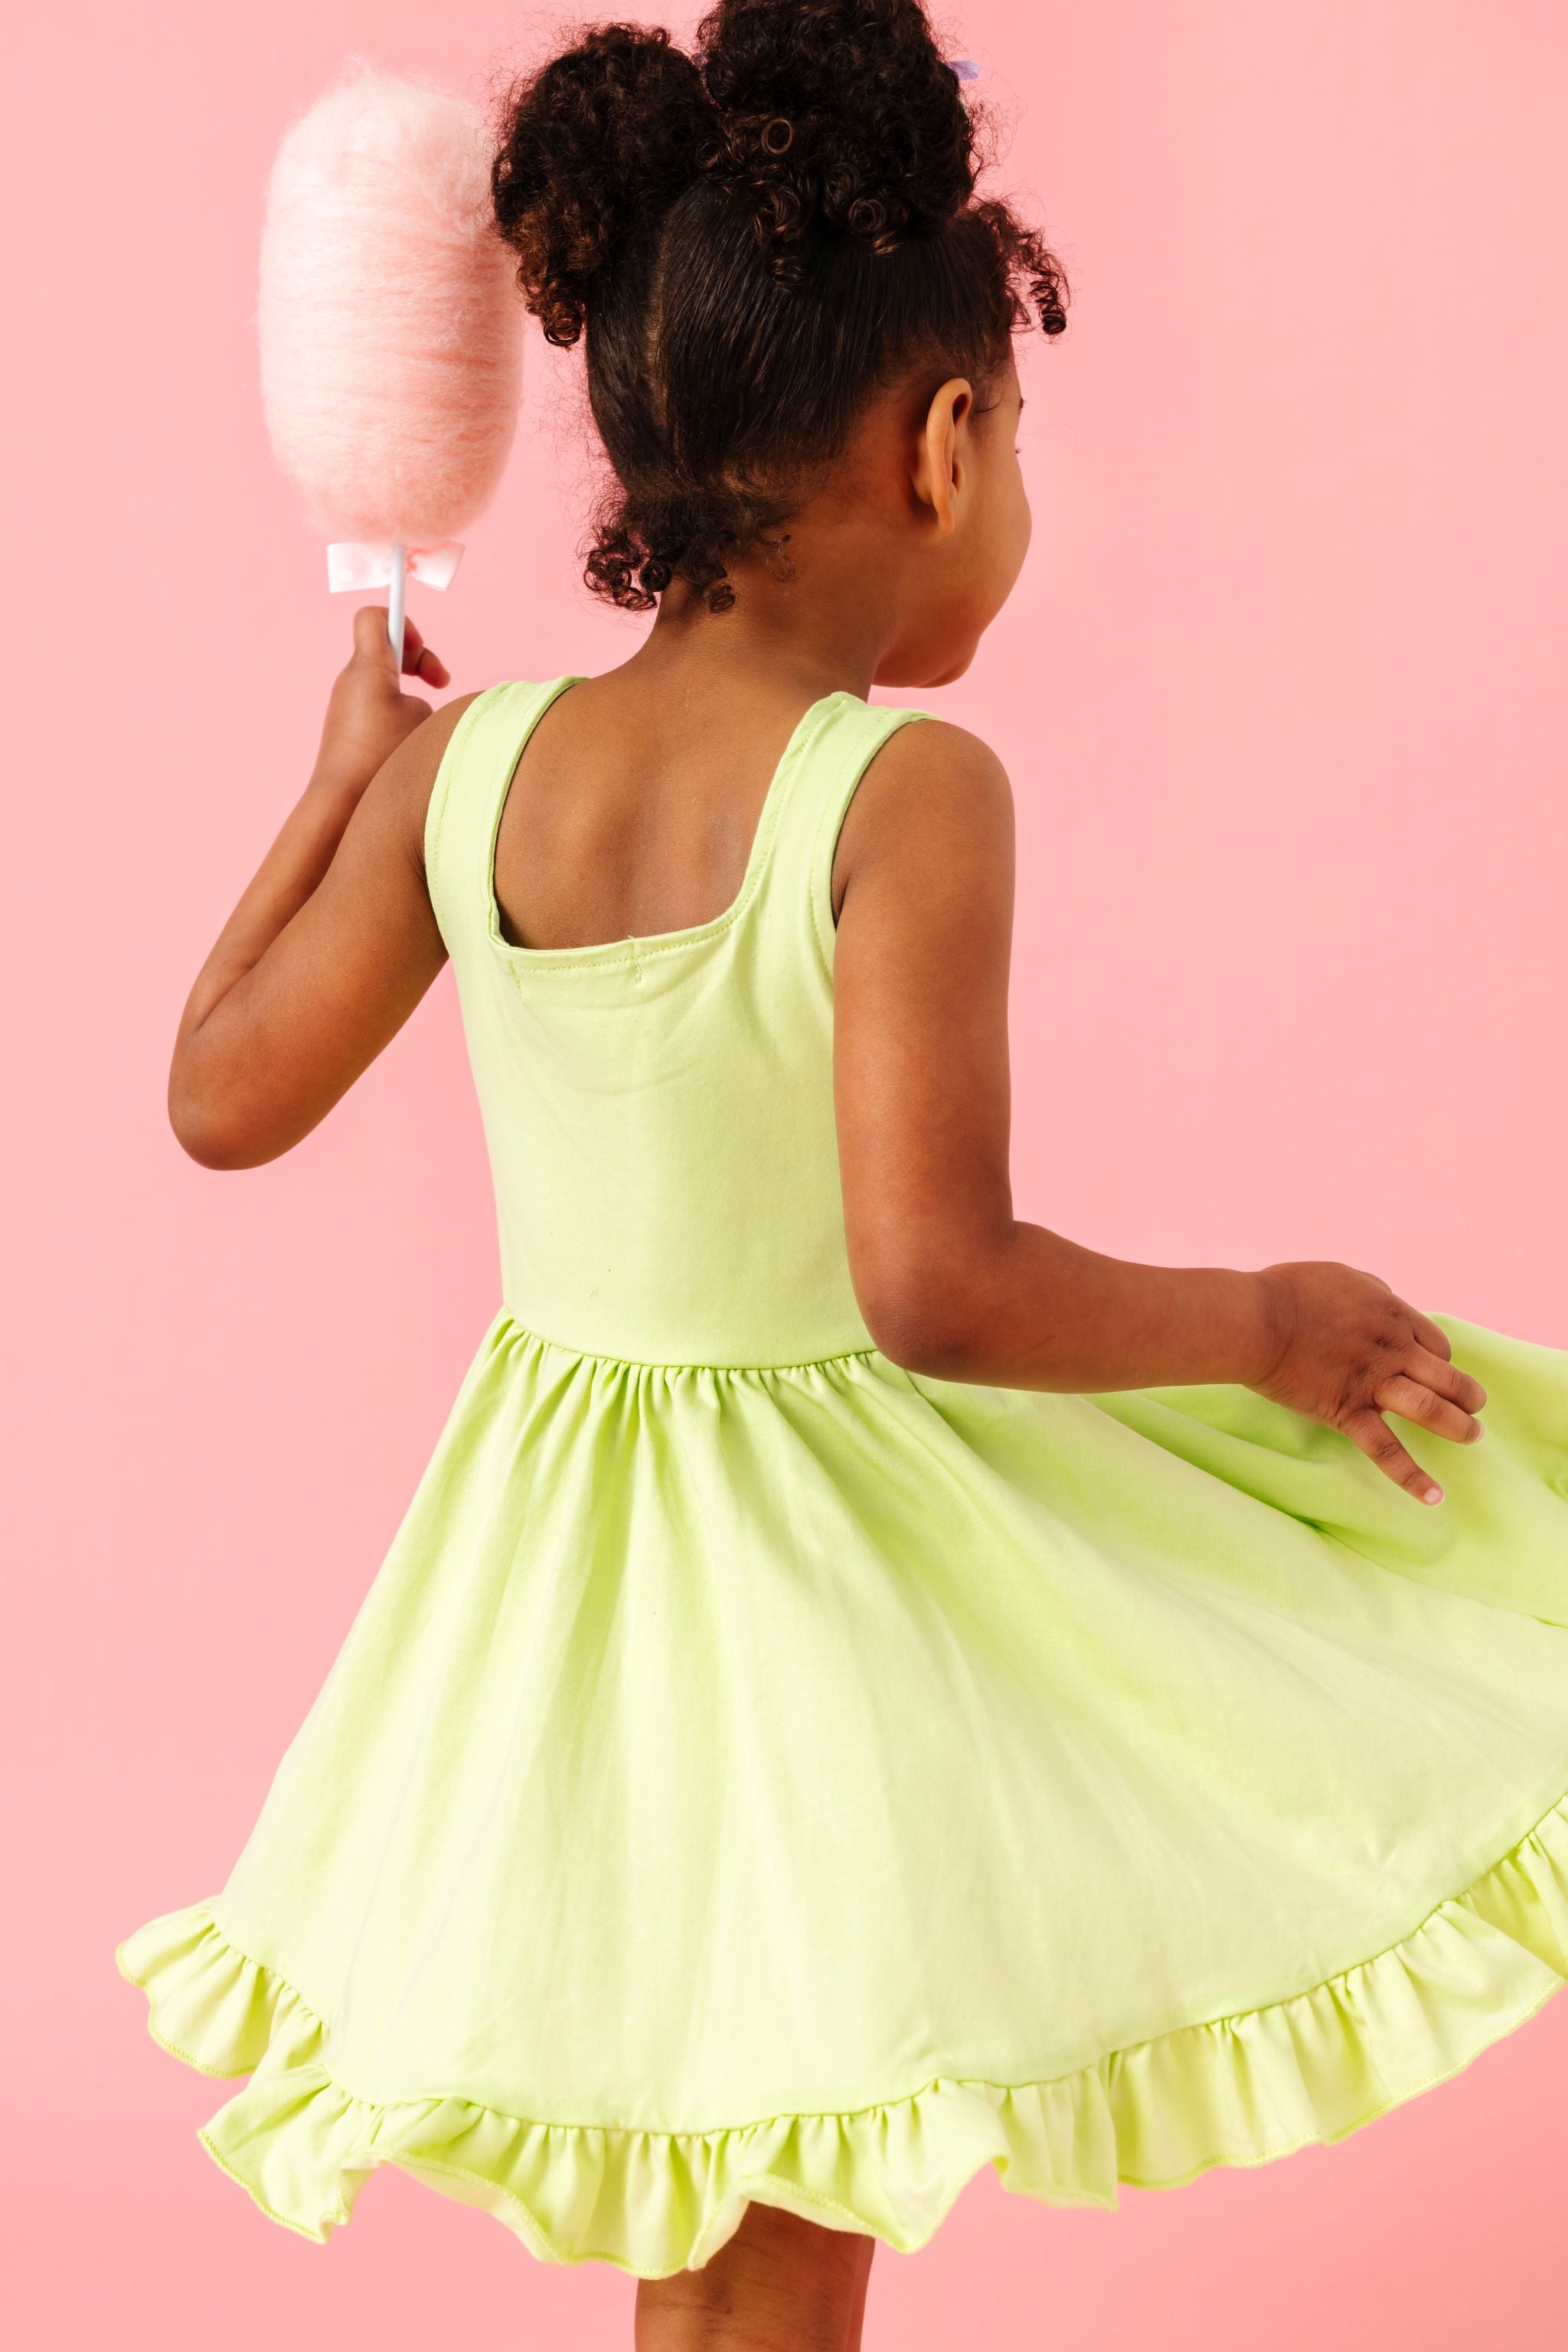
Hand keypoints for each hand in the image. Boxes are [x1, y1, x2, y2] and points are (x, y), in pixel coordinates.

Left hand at [310, 605, 451, 794]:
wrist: (342, 803)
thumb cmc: (383, 759)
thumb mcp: (424, 720)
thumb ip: (425, 697)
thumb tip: (415, 704)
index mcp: (368, 667)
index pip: (374, 617)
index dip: (403, 621)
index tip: (422, 648)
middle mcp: (350, 681)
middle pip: (385, 648)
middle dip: (419, 661)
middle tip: (441, 684)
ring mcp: (345, 706)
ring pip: (383, 680)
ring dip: (410, 692)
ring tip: (422, 723)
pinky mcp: (345, 730)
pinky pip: (375, 707)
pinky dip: (396, 715)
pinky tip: (406, 743)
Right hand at [1250, 1261, 1485, 1502]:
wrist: (1257, 1321)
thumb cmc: (1290, 1294)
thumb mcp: (1342, 1277)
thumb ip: (1372, 1290)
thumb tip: (1386, 1300)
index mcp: (1393, 1316)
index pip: (1436, 1344)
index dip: (1441, 1359)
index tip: (1433, 1370)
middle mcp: (1393, 1350)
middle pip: (1447, 1377)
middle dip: (1468, 1394)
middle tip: (1476, 1406)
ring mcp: (1373, 1383)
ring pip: (1431, 1409)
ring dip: (1459, 1426)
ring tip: (1473, 1436)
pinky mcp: (1348, 1412)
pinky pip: (1386, 1449)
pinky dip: (1411, 1476)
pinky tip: (1434, 1497)